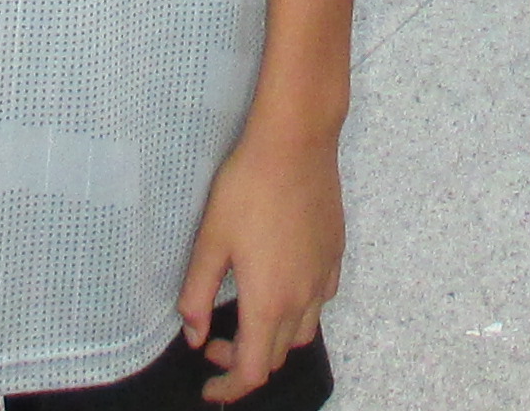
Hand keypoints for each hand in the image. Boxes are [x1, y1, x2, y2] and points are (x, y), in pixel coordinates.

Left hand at [179, 118, 343, 404]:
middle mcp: (302, 298)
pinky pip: (320, 301)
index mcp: (268, 302)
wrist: (296, 142)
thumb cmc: (247, 187)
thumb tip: (194, 336)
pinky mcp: (335, 254)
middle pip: (276, 356)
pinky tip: (280, 285)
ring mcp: (324, 277)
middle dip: (243, 362)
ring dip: (272, 339)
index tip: (207, 386)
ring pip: (302, 333)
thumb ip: (198, 295)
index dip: (227, 388)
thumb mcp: (210, 241)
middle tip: (215, 341)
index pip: (251, 371)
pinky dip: (298, 311)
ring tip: (248, 316)